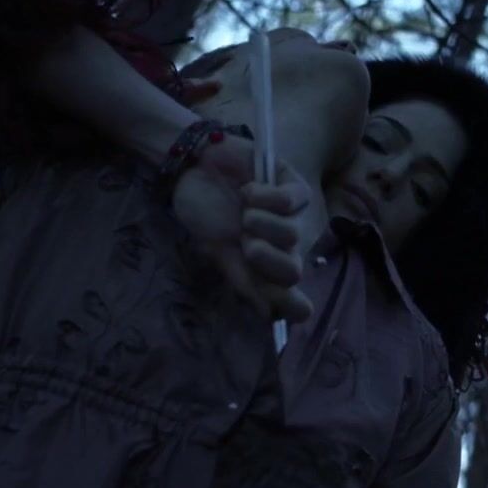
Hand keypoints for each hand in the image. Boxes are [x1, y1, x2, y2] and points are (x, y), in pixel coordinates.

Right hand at [171, 134, 317, 321]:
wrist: (192, 170)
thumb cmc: (205, 213)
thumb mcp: (220, 253)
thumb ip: (246, 283)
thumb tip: (273, 317)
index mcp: (268, 268)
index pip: (293, 297)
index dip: (288, 303)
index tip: (272, 305)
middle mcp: (285, 246)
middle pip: (293, 271)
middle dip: (265, 260)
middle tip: (244, 243)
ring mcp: (294, 216)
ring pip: (293, 235)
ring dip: (260, 223)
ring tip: (243, 211)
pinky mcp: (294, 185)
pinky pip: (292, 201)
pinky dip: (265, 197)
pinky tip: (248, 191)